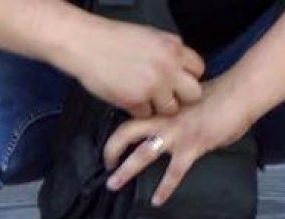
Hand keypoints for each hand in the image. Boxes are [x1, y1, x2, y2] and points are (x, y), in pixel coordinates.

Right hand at [64, 18, 204, 117]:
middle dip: (180, 97)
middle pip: (193, 94)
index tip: (177, 82)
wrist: (86, 44)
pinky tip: (126, 97)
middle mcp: (168, 67)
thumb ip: (168, 54)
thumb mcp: (150, 38)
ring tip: (142, 97)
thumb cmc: (111, 40)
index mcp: (174, 48)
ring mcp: (153, 85)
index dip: (187, 78)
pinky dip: (136, 110)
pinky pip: (146, 114)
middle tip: (165, 96)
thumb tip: (177, 69)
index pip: (198, 70)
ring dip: (158, 107)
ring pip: (170, 109)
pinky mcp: (135, 100)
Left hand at [102, 76, 254, 206]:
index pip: (131, 116)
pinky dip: (165, 188)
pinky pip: (174, 172)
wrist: (241, 92)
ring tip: (113, 184)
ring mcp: (175, 133)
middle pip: (125, 133)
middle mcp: (163, 119)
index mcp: (161, 107)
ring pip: (142, 153)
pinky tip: (157, 200)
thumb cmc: (220, 93)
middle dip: (110, 149)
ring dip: (125, 170)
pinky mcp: (192, 146)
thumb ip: (176, 114)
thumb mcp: (189, 99)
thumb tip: (175, 125)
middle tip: (105, 163)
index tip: (114, 141)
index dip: (120, 128)